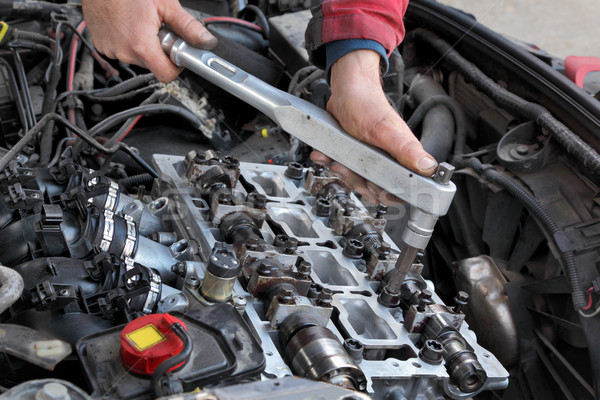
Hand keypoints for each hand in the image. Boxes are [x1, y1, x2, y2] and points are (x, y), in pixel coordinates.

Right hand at [81, 0, 216, 81]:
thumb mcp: (165, 4)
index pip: (167, 75)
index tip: (177, 53)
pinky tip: (128, 25)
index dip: (176, 66)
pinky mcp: (102, 47)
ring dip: (144, 46)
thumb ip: (187, 26)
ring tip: (141, 24)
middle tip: (158, 29)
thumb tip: (206, 41)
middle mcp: (125, 53)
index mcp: (142, 45)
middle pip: (153, 65)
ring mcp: (111, 51)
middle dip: (160, 50)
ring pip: (138, 59)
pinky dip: (128, 42)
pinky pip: (122, 51)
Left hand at [310, 49, 436, 203]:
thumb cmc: (367, 103)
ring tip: (335, 160)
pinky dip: (331, 163)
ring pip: (357, 181)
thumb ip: (406, 151)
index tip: (375, 190)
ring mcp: (369, 159)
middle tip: (347, 169)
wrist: (346, 90)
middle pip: (375, 189)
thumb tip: (428, 168)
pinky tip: (325, 155)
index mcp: (402, 157)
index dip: (388, 195)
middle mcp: (388, 160)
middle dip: (358, 182)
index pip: (401, 189)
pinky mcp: (353, 155)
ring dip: (342, 173)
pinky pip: (343, 169)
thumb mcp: (386, 130)